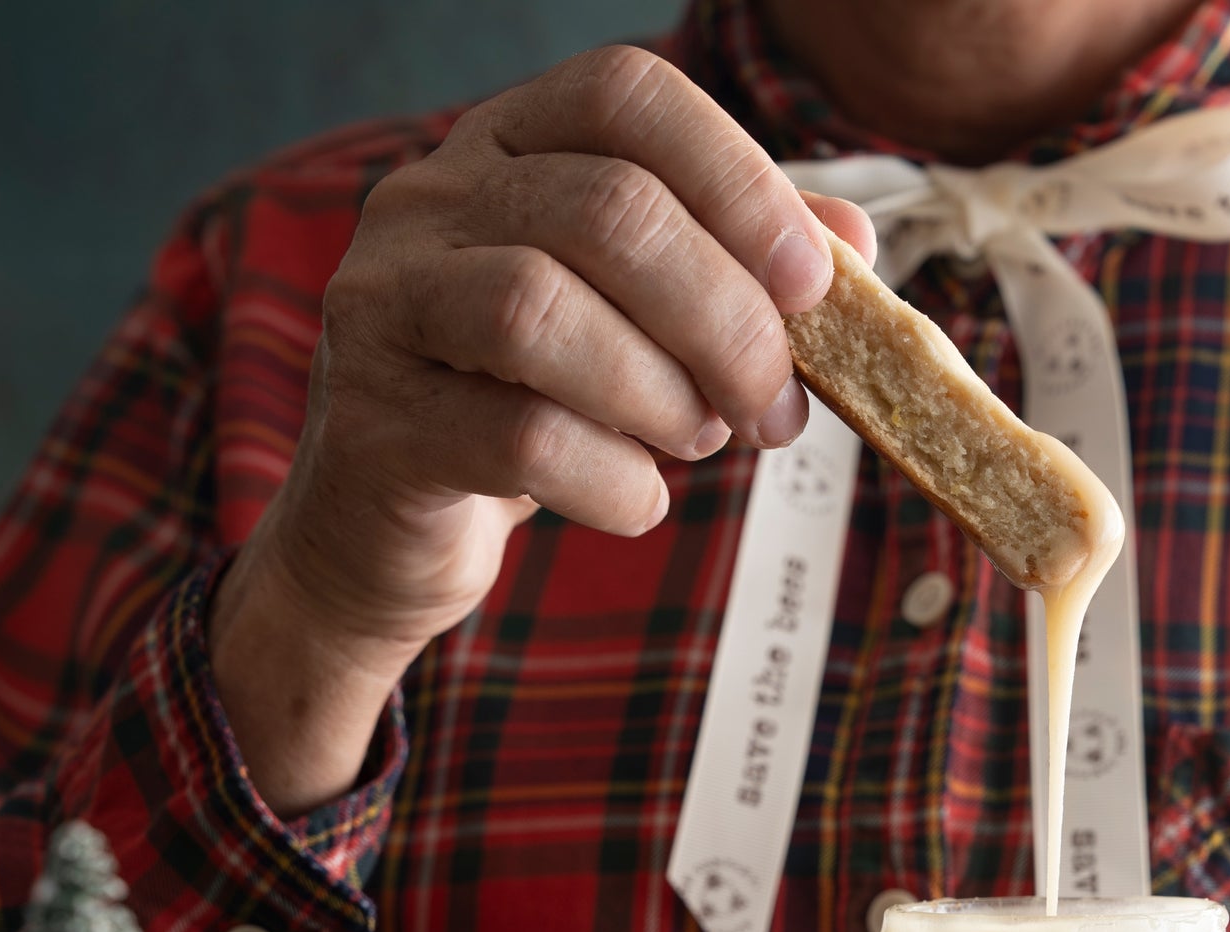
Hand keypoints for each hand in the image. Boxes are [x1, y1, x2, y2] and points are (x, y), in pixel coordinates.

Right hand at [208, 45, 875, 816]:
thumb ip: (733, 272)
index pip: (627, 97)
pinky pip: (519, 439)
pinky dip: (613, 482)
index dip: (736, 180)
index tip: (811, 285)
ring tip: (696, 443)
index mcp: (504, 145)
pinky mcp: (376, 425)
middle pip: (607, 211)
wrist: (390, 536)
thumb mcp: (635, 327)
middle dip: (724, 318)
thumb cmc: (526, 412)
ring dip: (660, 393)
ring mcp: (385, 307)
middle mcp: (427, 201)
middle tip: (772, 406)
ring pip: (542, 311)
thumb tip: (853, 243)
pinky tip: (637, 502)